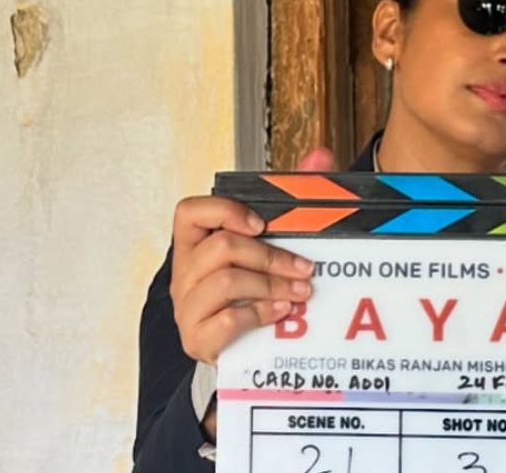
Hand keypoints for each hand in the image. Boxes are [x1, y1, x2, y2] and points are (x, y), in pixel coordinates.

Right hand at [170, 147, 336, 364]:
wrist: (243, 348)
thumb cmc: (253, 291)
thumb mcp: (272, 244)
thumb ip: (293, 199)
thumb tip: (320, 156)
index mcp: (196, 245)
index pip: (189, 212)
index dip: (224, 211)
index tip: (261, 224)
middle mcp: (186, 273)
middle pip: (221, 247)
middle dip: (271, 256)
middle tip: (305, 268)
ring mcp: (188, 308)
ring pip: (226, 282)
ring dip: (272, 285)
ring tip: (301, 292)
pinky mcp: (198, 340)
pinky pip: (226, 321)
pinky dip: (260, 314)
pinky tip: (283, 313)